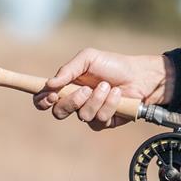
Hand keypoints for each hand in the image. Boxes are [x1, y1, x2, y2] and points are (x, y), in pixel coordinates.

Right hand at [33, 47, 169, 130]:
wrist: (139, 75)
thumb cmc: (112, 65)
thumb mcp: (88, 58)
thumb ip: (68, 69)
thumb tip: (49, 83)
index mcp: (66, 86)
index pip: (44, 99)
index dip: (41, 101)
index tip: (50, 96)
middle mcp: (75, 101)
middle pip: (59, 112)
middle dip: (71, 102)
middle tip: (85, 90)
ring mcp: (89, 112)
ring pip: (82, 115)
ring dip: (97, 99)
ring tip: (108, 86)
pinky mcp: (104, 121)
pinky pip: (99, 120)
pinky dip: (110, 105)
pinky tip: (117, 95)